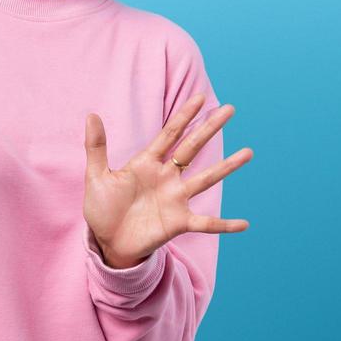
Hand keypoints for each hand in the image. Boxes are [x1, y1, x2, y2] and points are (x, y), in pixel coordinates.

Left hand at [83, 93, 252, 267]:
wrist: (107, 242)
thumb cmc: (103, 209)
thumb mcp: (97, 176)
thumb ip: (96, 147)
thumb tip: (91, 114)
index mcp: (147, 163)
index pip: (170, 134)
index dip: (184, 116)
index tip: (200, 98)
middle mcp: (166, 178)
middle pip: (192, 148)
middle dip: (210, 128)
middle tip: (230, 109)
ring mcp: (175, 200)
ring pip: (206, 179)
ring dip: (227, 166)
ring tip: (249, 152)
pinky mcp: (179, 223)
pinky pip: (206, 223)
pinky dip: (224, 225)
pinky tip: (244, 224)